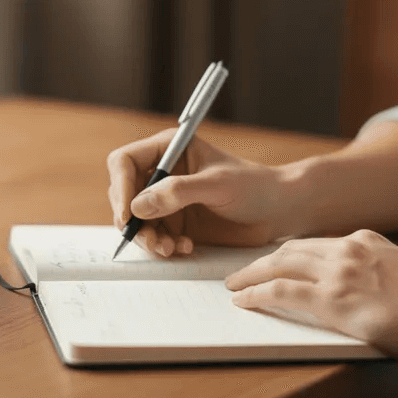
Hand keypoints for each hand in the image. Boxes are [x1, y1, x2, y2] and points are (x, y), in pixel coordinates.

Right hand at [106, 129, 289, 255]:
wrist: (276, 211)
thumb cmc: (254, 187)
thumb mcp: (217, 185)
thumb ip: (178, 192)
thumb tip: (138, 206)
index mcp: (168, 149)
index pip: (124, 162)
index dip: (120, 187)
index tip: (128, 215)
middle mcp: (161, 172)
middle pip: (123, 194)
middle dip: (133, 221)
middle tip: (151, 239)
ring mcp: (165, 199)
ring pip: (135, 221)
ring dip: (148, 238)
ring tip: (170, 248)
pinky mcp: (174, 222)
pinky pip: (153, 236)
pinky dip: (162, 246)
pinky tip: (185, 247)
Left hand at [225, 230, 397, 367]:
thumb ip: (382, 276)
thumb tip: (371, 292)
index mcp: (369, 240)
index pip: (319, 243)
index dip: (294, 254)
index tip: (279, 261)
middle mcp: (350, 248)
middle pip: (293, 249)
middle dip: (265, 260)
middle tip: (245, 271)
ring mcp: (338, 271)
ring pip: (279, 265)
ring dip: (251, 275)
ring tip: (234, 285)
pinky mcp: (330, 299)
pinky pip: (280, 291)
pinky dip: (256, 294)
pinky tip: (243, 300)